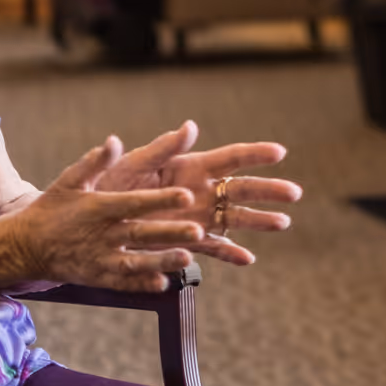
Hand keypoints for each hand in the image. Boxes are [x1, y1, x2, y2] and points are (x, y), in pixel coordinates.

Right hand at [0, 137, 202, 292]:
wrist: (25, 246)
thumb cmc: (52, 208)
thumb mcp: (69, 181)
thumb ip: (94, 162)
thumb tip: (114, 141)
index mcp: (98, 207)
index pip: (135, 202)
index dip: (160, 199)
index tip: (186, 194)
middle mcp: (101, 234)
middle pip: (141, 233)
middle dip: (169, 233)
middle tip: (198, 230)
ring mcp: (100, 259)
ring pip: (136, 262)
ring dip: (162, 261)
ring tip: (187, 258)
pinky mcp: (97, 278)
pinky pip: (122, 283)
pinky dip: (141, 285)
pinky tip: (163, 285)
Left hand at [96, 121, 299, 264]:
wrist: (91, 222)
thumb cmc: (110, 185)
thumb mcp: (133, 164)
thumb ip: (161, 148)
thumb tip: (190, 127)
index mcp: (188, 167)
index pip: (228, 158)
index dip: (254, 154)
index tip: (280, 151)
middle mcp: (198, 191)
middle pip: (240, 189)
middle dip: (269, 190)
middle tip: (295, 193)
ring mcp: (195, 217)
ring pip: (235, 218)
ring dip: (259, 221)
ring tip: (283, 223)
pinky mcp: (186, 242)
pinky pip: (214, 248)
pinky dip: (230, 253)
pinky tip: (247, 259)